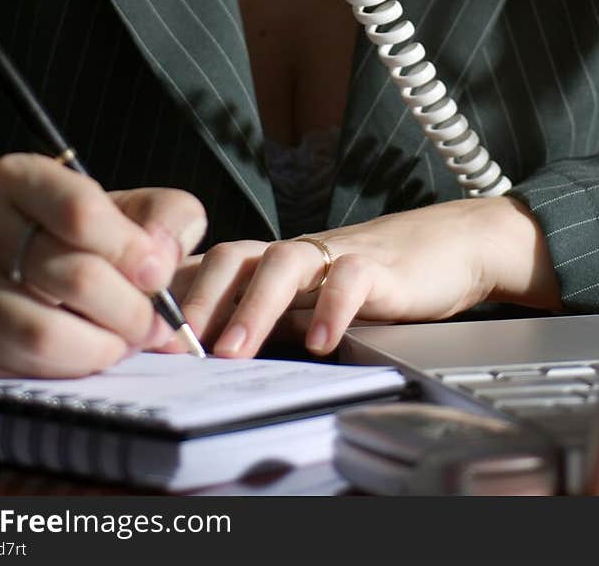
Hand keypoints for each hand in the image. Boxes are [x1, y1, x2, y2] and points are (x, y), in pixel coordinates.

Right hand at [0, 153, 205, 376]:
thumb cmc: (57, 236)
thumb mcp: (111, 209)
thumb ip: (160, 215)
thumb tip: (164, 261)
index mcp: (22, 178)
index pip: (82, 210)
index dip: (132, 249)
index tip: (160, 275)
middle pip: (75, 275)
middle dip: (132, 309)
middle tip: (156, 324)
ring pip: (48, 329)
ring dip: (105, 344)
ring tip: (127, 341)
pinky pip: (28, 361)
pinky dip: (74, 363)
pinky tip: (91, 352)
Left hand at [178, 196, 561, 358]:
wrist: (454, 245)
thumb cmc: (379, 274)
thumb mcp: (315, 297)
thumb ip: (269, 313)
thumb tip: (205, 348)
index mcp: (277, 261)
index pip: (213, 266)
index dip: (177, 296)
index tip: (144, 336)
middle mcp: (300, 252)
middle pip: (236, 255)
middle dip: (199, 300)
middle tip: (175, 344)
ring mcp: (339, 253)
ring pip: (284, 261)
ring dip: (252, 307)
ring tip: (232, 352)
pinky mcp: (382, 265)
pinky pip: (352, 278)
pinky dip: (333, 308)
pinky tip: (323, 341)